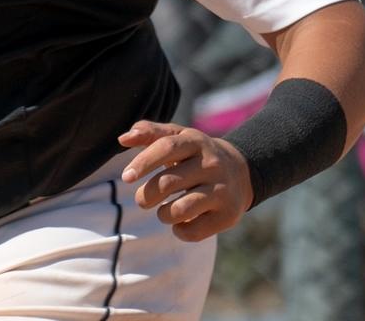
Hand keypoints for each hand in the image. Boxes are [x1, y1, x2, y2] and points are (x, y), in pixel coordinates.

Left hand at [119, 120, 255, 240]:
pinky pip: (196, 230)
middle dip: (147, 195)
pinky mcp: (229, 214)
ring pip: (181, 209)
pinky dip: (180, 231)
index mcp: (195, 142)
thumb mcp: (176, 136)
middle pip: (169, 182)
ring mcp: (222, 190)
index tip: (126, 177)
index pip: (166, 147)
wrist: (241, 171)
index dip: (143, 162)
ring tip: (162, 212)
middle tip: (142, 200)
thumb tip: (123, 139)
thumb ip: (149, 133)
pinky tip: (179, 223)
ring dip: (163, 214)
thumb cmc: (194, 154)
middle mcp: (212, 165)